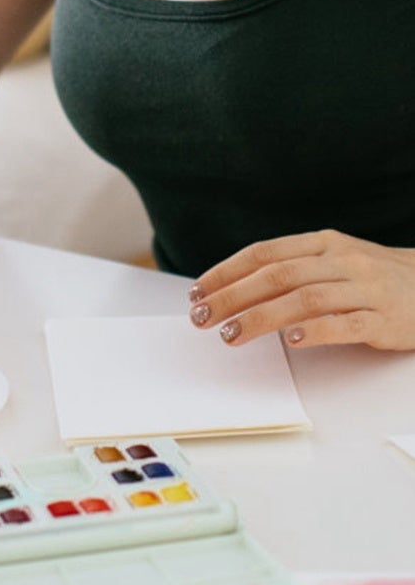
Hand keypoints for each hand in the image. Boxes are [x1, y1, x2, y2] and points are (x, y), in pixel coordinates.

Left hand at [189, 229, 414, 350]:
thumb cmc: (374, 277)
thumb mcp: (334, 260)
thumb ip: (293, 268)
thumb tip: (235, 289)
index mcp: (322, 243)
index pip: (263, 253)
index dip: (226, 272)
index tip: (197, 291)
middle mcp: (341, 261)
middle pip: (277, 276)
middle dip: (232, 296)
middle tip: (201, 316)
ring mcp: (366, 289)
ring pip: (305, 299)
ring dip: (261, 318)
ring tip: (231, 334)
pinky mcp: (386, 319)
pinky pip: (347, 324)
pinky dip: (316, 331)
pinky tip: (292, 341)